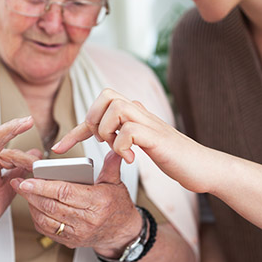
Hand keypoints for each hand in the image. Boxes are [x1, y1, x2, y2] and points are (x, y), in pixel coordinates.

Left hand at [11, 151, 141, 256]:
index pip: (65, 193)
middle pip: (52, 206)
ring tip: (24, 192)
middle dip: (31, 194)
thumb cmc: (117, 206)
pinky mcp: (71, 241)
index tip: (29, 180)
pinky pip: (47, 230)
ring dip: (31, 205)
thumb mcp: (116, 183)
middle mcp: (88, 220)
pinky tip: (33, 206)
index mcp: (98, 202)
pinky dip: (37, 217)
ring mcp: (78, 233)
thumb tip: (114, 150)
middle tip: (19, 183)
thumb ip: (111, 166)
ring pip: (46, 219)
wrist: (122, 233)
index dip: (43, 186)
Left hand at [52, 88, 210, 192]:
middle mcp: (141, 112)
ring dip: (108, 132)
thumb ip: (126, 135)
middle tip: (102, 142)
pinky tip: (131, 159)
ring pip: (116, 108)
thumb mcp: (143, 145)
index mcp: (135, 114)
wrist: (203, 167)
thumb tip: (108, 134)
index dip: (75, 130)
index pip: (99, 110)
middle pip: (106, 94)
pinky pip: (129, 131)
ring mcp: (150, 123)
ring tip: (117, 150)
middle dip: (95, 119)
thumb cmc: (173, 158)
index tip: (58, 149)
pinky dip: (123, 147)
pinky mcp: (158, 137)